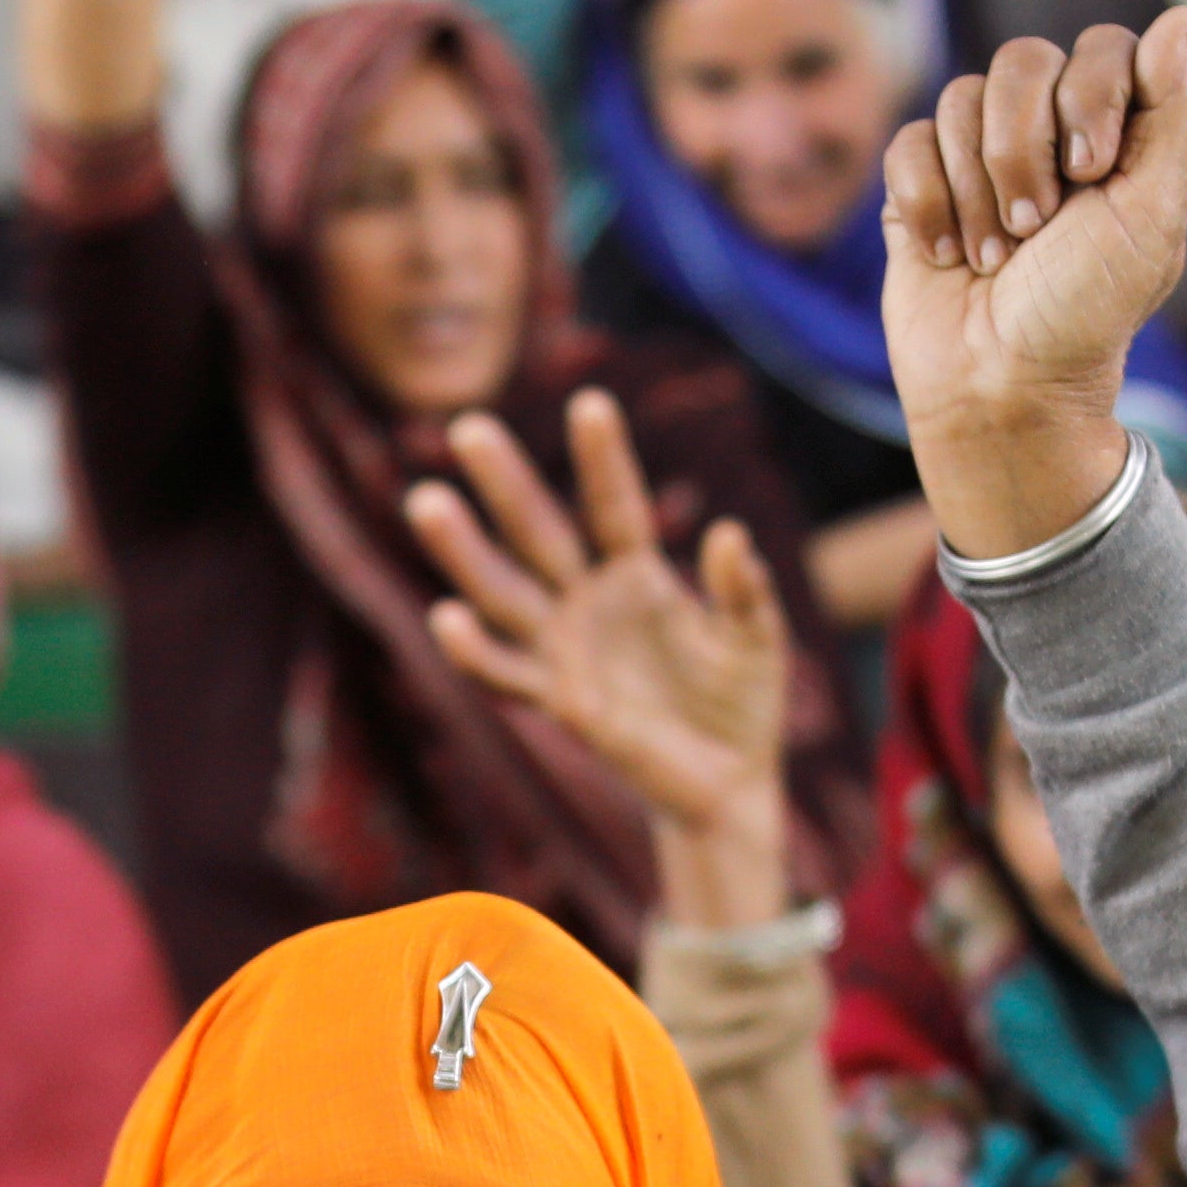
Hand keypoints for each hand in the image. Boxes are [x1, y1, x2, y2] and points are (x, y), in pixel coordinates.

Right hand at [406, 391, 796, 932]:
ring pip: (505, 591)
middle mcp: (590, 600)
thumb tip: (727, 534)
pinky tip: (448, 616)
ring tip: (429, 501)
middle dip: (506, 482)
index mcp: (638, 573)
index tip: (590, 403)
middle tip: (468, 428)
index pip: (615, 504)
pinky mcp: (561, 702)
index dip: (603, 459)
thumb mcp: (756, 639)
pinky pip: (508, 673)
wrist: (729, 782)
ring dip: (465, 553)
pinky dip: (476, 650)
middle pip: (540, 532)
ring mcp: (568, 649)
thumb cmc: (743, 702)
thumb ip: (742, 591)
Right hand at [884, 17, 1186, 556]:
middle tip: (1035, 228)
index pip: (1101, 48)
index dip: (1089, 97)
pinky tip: (947, 255)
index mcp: (1116, 133)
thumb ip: (1176, 116)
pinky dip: (928, 204)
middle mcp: (1047, 130)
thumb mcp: (1151, 219)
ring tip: (995, 256)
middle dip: (1023, 150)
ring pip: (961, 98)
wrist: (999, 386)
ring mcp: (979, 154)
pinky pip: (910, 143)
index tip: (1091, 171)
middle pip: (1022, 60)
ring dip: (978, 191)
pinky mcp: (920, 182)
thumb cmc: (1085, 313)